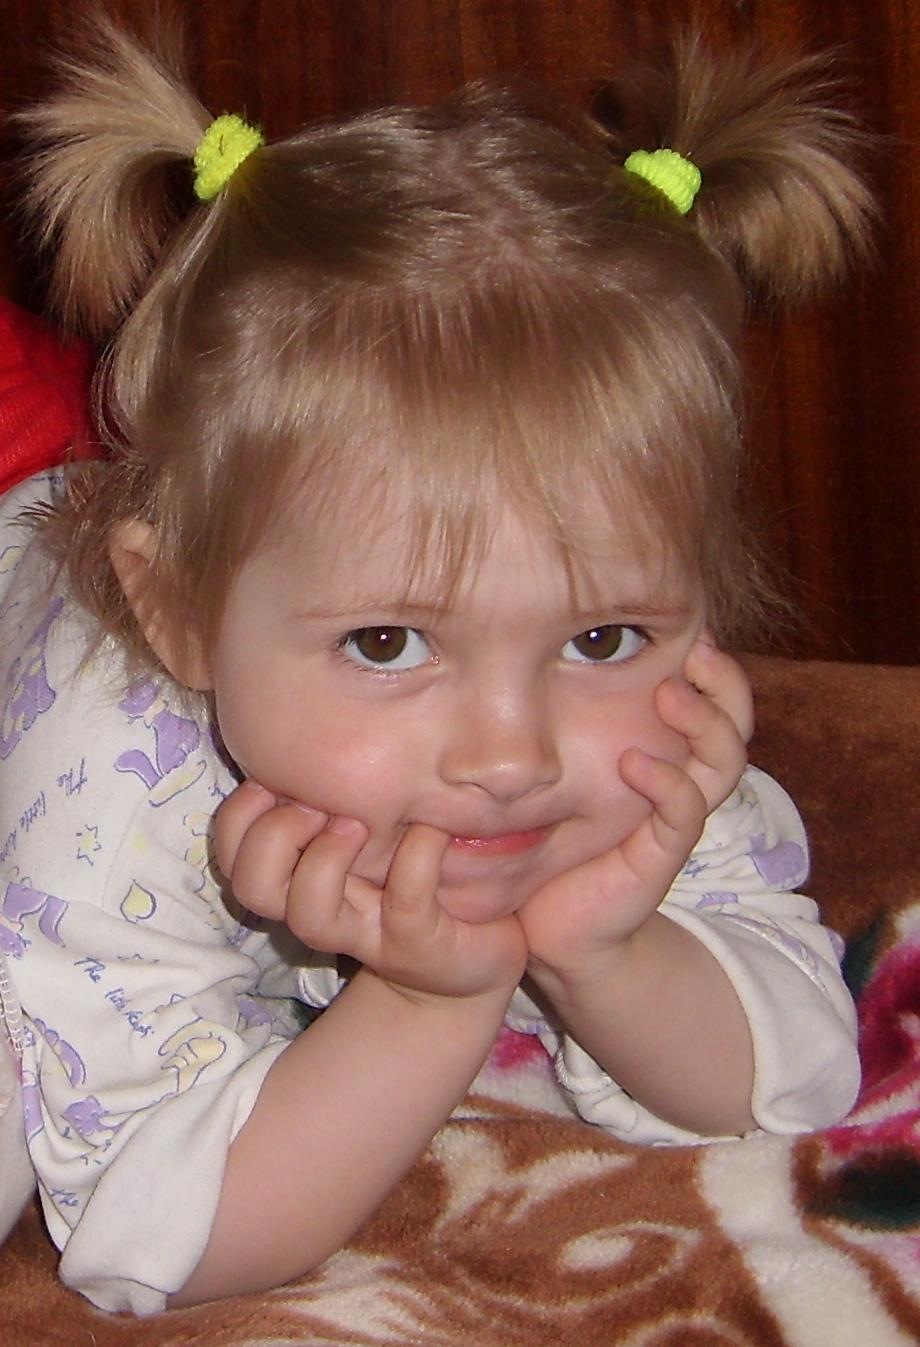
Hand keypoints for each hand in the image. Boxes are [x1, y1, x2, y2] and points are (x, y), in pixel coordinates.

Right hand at [215, 786, 526, 1001]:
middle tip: (316, 803)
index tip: (274, 777)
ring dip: (324, 859)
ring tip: (358, 823)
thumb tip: (314, 715)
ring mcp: (368, 932)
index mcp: (301, 875)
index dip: (239, 815)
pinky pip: (405, 902)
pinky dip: (417, 859)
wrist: (471, 958)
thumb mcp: (371, 829)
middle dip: (272, 835)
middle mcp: (325, 909)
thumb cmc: (415, 879)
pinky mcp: (417, 944)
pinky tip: (432, 830)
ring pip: (307, 913)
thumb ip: (337, 790)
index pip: (234, 853)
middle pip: (252, 886)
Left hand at [518, 639, 750, 977]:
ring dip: (703, 723)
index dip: (710, 666)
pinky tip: (636, 762)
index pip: (711, 702)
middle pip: (735, 726)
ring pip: (722, 764)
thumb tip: (523, 654)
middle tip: (698, 649)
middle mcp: (681, 784)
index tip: (688, 628)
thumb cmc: (556, 841)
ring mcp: (674, 821)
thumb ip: (557, 723)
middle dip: (725, 683)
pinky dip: (667, 783)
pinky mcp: (659, 856)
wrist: (556, 928)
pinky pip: (683, 814)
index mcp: (666, 758)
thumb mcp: (559, 773)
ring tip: (671, 692)